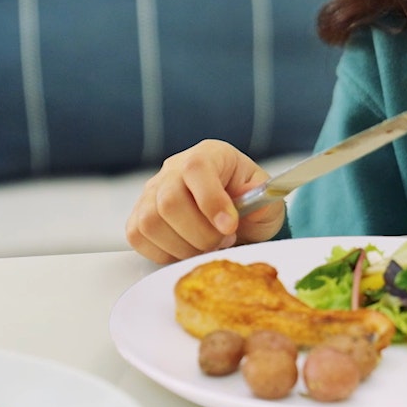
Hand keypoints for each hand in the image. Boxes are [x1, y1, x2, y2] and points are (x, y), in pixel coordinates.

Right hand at [125, 140, 286, 263]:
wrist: (234, 218)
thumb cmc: (249, 204)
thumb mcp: (268, 199)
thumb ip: (265, 199)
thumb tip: (255, 200)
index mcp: (208, 154)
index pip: (197, 168)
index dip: (211, 201)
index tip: (230, 227)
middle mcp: (173, 169)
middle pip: (169, 201)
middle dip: (200, 233)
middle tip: (223, 240)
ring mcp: (151, 192)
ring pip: (150, 222)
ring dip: (183, 246)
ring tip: (207, 245)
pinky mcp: (138, 216)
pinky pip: (138, 237)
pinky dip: (165, 252)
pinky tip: (188, 249)